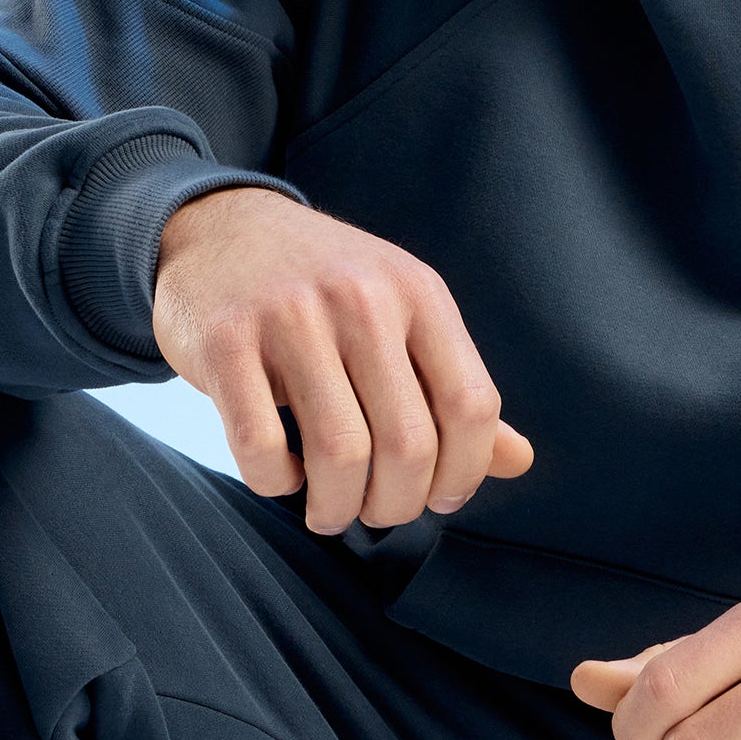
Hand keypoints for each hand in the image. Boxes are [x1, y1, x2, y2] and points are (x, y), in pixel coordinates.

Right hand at [152, 189, 534, 534]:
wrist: (222, 227)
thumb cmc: (324, 288)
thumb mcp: (402, 315)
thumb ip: (454, 388)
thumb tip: (519, 461)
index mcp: (418, 293)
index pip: (471, 405)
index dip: (465, 471)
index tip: (440, 497)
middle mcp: (361, 298)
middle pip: (407, 443)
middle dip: (396, 504)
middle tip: (376, 512)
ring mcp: (289, 317)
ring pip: (339, 453)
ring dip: (337, 506)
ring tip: (329, 508)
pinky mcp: (225, 342)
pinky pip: (262, 448)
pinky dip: (276, 482)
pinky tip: (282, 472)